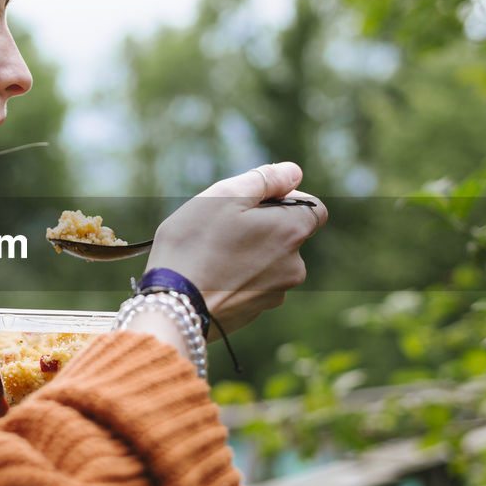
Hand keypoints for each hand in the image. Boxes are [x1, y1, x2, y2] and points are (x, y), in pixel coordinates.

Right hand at [146, 162, 326, 336]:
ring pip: (269, 261)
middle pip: (288, 235)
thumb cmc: (194, 245)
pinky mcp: (255, 312)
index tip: (252, 203)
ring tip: (211, 254)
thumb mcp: (224, 196)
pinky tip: (209, 276)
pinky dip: (237, 277)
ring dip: (249, 253)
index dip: (286, 199)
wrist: (172, 307)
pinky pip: (253, 285)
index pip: (313, 208)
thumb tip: (294, 173)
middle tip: (222, 228)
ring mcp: (275, 294)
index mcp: (291, 233)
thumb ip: (265, 179)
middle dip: (262, 227)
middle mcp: (294, 267)